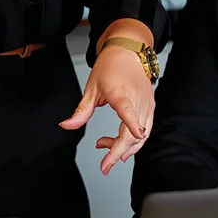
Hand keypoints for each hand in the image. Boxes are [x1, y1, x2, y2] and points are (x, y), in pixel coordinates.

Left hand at [60, 44, 154, 174]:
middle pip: (134, 133)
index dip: (132, 125)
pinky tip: (119, 142)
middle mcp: (137, 100)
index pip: (128, 112)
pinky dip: (133, 140)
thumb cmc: (111, 67)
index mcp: (122, 94)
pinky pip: (145, 129)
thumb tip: (67, 126)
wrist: (128, 52)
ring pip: (142, 135)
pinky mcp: (150, 107)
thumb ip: (81, 111)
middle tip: (104, 165)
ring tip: (103, 144)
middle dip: (119, 151)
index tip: (134, 135)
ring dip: (124, 147)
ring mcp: (147, 104)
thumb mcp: (91, 88)